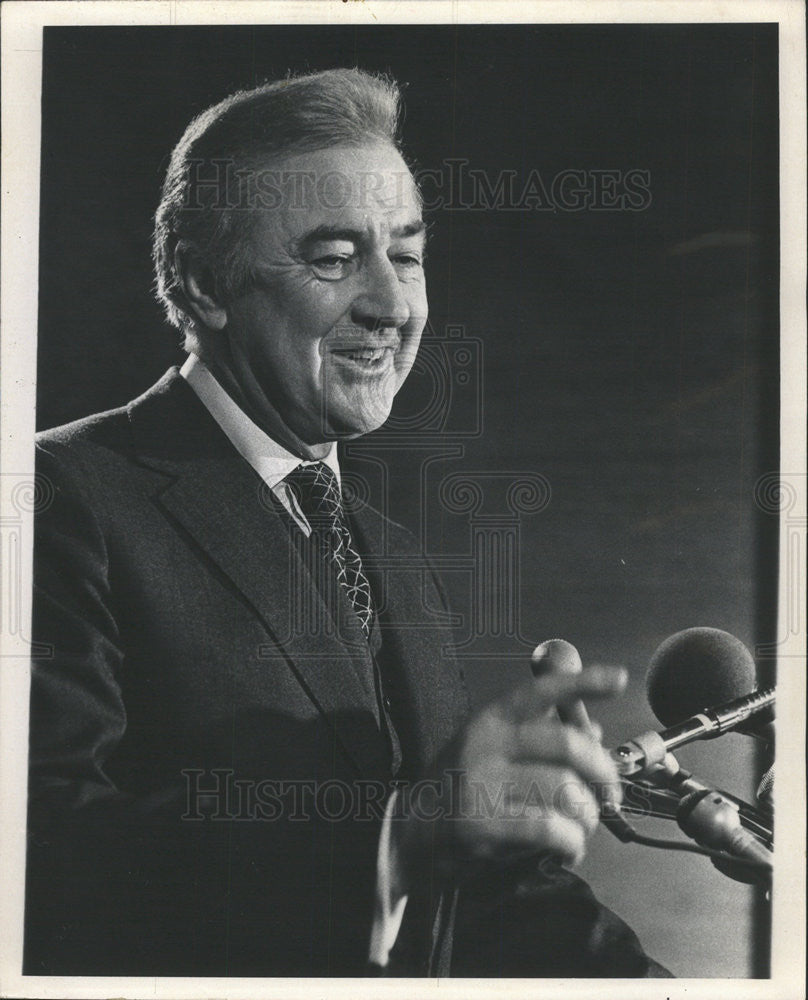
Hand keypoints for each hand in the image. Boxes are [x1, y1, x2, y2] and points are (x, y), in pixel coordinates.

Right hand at [394, 666, 626, 887]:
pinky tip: (567, 848)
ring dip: (587, 816)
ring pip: (564, 791)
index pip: (542, 692)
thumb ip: (541, 739)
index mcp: (492, 720)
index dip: (583, 682)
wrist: (409, 832)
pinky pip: (549, 829)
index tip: (618, 679)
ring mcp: (481, 783)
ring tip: (581, 828)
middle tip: (610, 794)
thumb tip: (593, 731)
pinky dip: (571, 843)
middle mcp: (486, 744)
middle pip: (567, 745)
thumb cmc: (459, 787)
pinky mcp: (480, 824)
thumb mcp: (493, 751)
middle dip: (602, 772)